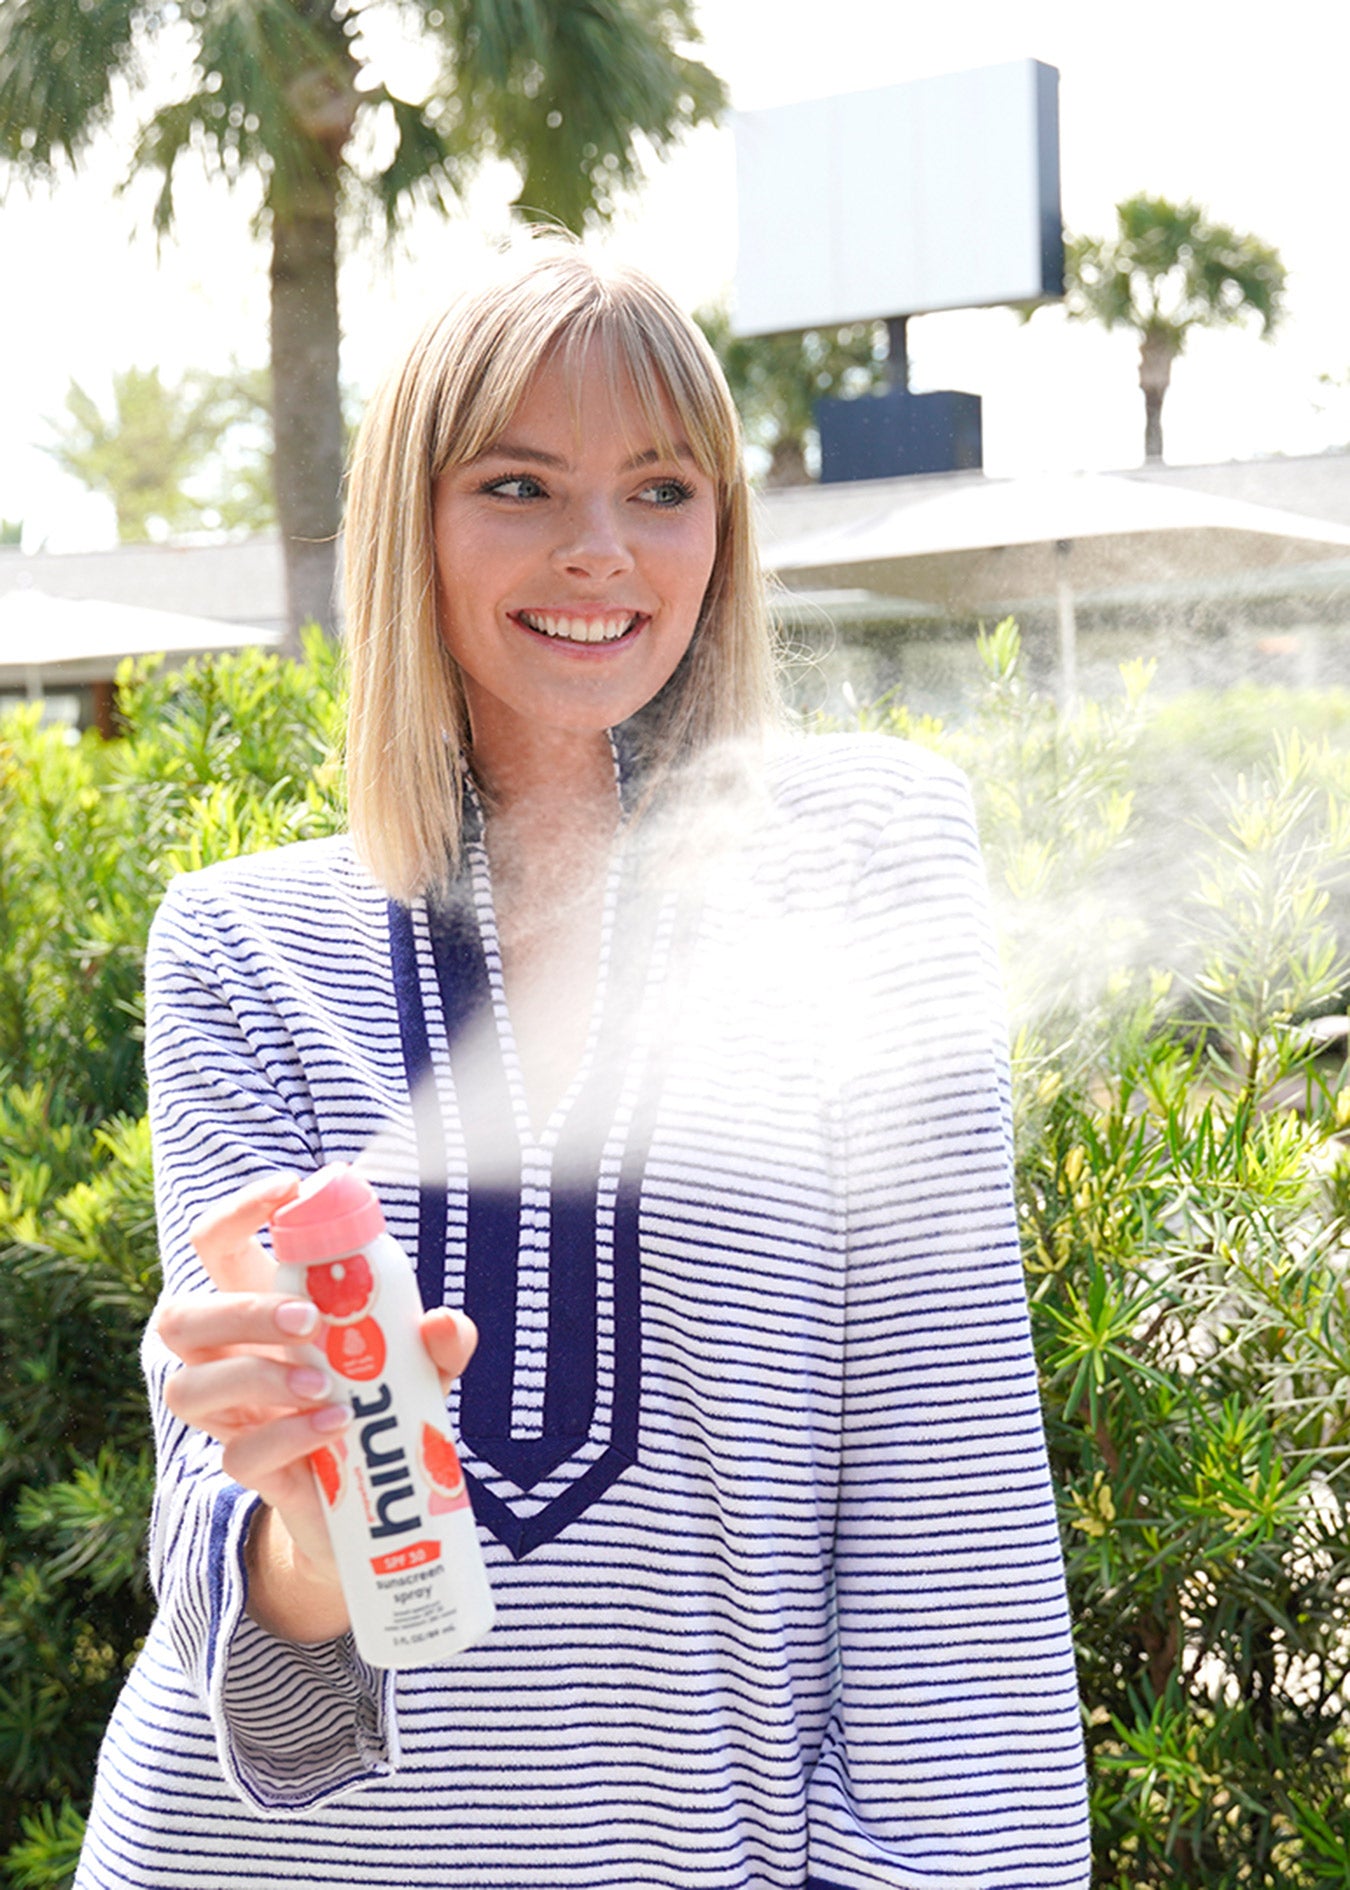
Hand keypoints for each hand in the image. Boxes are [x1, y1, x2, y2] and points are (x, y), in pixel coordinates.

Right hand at [156, 1171, 477, 1643]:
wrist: (377, 1501)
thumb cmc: (385, 1403)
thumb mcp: (421, 1366)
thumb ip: (438, 1342)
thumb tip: (442, 1323)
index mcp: (260, 1306)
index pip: (214, 1245)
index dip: (237, 1210)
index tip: (288, 1189)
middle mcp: (229, 1356)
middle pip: (180, 1316)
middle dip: (242, 1310)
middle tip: (309, 1319)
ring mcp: (230, 1417)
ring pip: (187, 1387)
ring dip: (258, 1377)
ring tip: (326, 1383)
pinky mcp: (248, 1469)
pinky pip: (237, 1455)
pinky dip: (290, 1436)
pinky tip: (336, 1426)